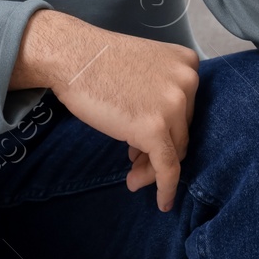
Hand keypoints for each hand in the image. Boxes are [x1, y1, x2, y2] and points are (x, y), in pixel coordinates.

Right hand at [10, 10, 199, 211]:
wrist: (71, 56)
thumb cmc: (96, 61)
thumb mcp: (140, 69)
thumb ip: (156, 96)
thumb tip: (155, 141)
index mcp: (187, 63)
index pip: (185, 108)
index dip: (166, 128)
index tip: (144, 140)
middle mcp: (188, 83)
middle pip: (182, 130)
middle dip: (158, 149)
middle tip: (134, 160)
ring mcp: (174, 106)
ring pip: (175, 152)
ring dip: (153, 168)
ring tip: (133, 177)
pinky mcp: (156, 130)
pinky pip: (168, 168)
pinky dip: (165, 188)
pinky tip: (161, 202)